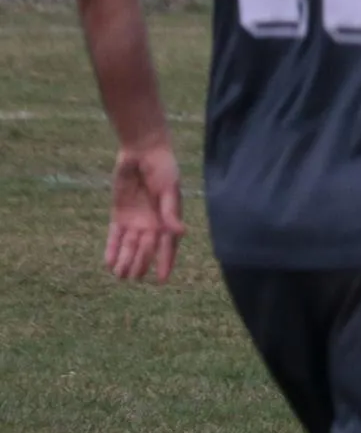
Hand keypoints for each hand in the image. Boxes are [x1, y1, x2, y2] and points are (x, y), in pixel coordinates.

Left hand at [106, 142, 183, 282]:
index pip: (168, 245)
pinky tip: (108, 262)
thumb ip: (170, 212)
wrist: (141, 152)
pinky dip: (112, 249)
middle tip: (133, 278)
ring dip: (125, 260)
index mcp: (168, 218)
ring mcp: (135, 219)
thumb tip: (179, 233)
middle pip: (146, 248)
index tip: (161, 280)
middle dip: (140, 263)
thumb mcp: (168, 189)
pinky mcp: (119, 214)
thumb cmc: (162, 168)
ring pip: (129, 245)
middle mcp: (152, 222)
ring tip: (119, 276)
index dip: (165, 262)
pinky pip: (115, 236)